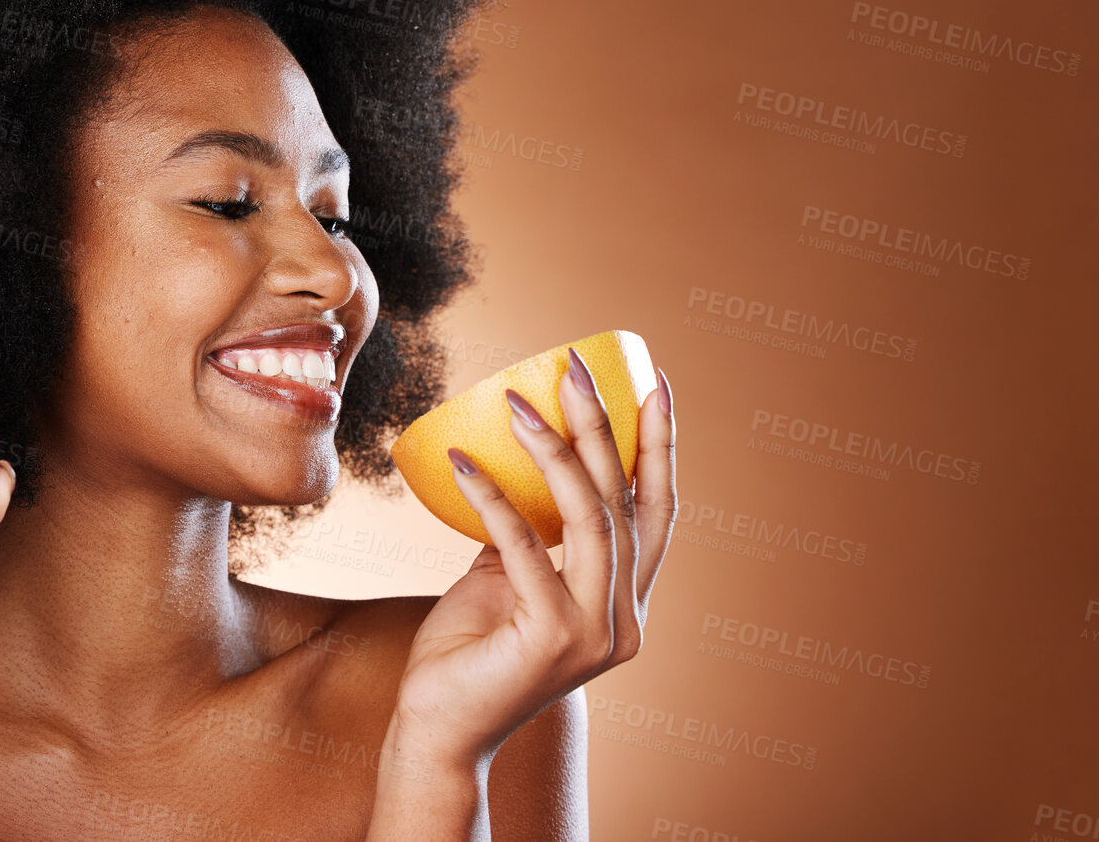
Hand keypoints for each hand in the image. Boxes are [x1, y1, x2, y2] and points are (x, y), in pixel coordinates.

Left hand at [389, 350, 676, 766]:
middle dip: (605, 426)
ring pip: (589, 519)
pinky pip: (523, 547)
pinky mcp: (549, 639)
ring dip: (554, 450)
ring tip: (517, 400)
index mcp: (625, 605)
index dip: (662, 447)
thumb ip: (527, 537)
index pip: (658, 512)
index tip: (655, 384)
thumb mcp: (507, 581)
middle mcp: (624, 621)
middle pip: (624, 503)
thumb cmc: (468, 654)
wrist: (436, 730)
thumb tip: (511, 469)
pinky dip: (493, 497)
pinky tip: (461, 461)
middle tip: (574, 368)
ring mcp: (594, 635)